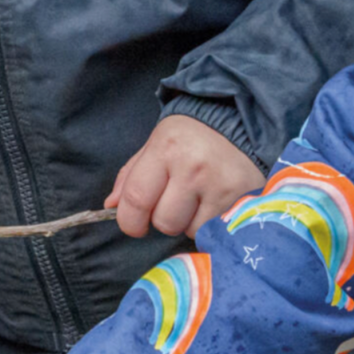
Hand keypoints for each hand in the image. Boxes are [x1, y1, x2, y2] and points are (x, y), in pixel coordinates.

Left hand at [105, 115, 262, 238]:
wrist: (241, 122)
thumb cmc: (191, 137)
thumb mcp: (156, 144)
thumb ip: (131, 176)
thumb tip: (112, 207)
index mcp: (165, 148)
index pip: (136, 198)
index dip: (129, 221)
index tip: (134, 225)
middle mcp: (193, 167)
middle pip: (163, 222)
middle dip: (163, 218)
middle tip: (175, 200)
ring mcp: (220, 185)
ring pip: (188, 230)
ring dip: (188, 222)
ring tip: (198, 199)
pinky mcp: (242, 199)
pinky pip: (213, 231)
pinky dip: (209, 224)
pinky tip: (214, 203)